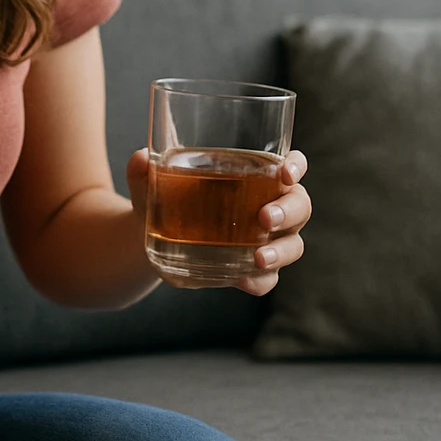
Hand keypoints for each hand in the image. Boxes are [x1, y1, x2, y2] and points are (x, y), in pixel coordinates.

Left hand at [125, 148, 311, 296]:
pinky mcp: (254, 269)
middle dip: (288, 212)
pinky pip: (269, 278)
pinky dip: (261, 281)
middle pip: (300, 205)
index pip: (291, 165)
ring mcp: (268, 240)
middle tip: (263, 218)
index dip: (296, 165)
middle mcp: (271, 205)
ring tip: (258, 258)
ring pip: (293, 245)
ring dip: (280, 252)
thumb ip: (144, 169)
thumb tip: (140, 159)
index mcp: (256, 174)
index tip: (284, 171)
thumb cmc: (165, 196)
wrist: (152, 236)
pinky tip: (243, 280)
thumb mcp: (151, 182)